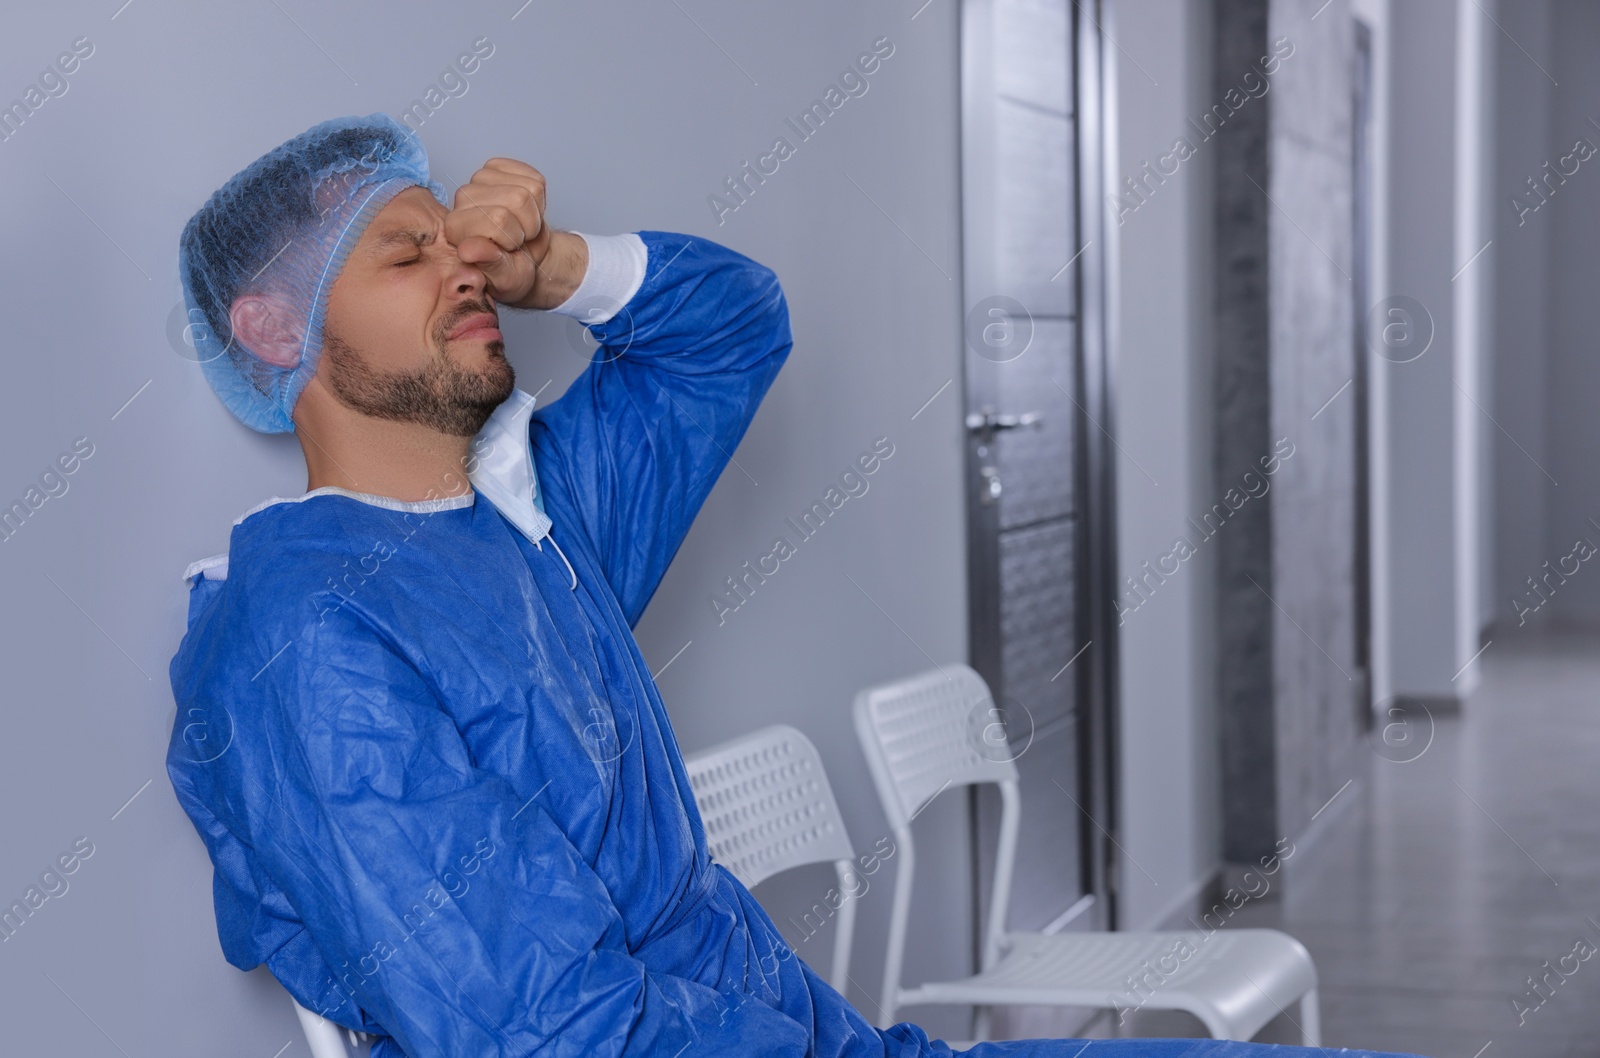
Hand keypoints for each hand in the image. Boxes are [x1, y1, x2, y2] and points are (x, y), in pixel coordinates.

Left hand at [443, 158, 585, 310]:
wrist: (525, 256)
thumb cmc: (512, 269)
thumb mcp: (505, 277)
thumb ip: (489, 265)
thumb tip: (468, 251)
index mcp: (456, 227)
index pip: (499, 218)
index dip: (513, 237)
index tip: (507, 250)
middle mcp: (462, 198)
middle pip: (517, 199)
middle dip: (526, 224)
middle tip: (517, 239)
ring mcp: (479, 179)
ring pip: (528, 189)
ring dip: (534, 213)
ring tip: (522, 227)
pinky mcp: (497, 168)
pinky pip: (535, 179)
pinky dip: (539, 199)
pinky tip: (526, 210)